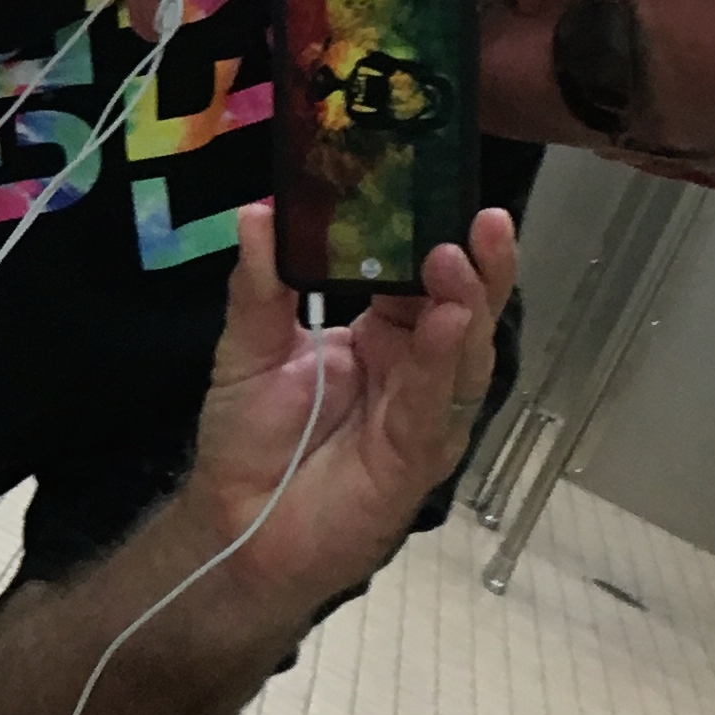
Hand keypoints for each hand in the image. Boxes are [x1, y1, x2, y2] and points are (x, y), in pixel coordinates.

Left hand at [185, 205, 520, 615]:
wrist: (233, 523)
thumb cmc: (249, 440)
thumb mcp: (247, 350)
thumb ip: (259, 286)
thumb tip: (258, 212)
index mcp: (382, 335)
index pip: (423, 277)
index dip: (437, 237)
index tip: (442, 192)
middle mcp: (415, 370)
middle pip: (465, 309)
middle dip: (479, 265)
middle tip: (482, 219)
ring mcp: (423, 414)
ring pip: (466, 354)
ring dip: (468, 305)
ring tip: (456, 259)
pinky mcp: (417, 458)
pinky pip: (438, 405)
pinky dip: (445, 363)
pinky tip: (448, 323)